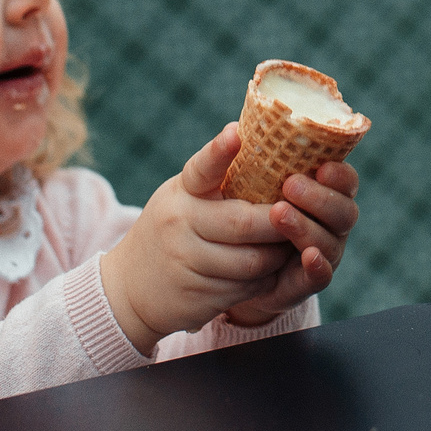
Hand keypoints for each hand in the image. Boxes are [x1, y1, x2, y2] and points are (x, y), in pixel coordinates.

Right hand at [99, 125, 294, 355]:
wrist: (130, 288)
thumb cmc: (171, 230)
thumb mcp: (182, 198)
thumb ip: (215, 180)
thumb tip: (258, 142)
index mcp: (181, 193)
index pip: (201, 168)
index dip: (219, 151)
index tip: (236, 134)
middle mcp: (180, 225)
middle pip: (243, 222)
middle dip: (279, 221)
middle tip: (301, 215)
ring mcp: (187, 262)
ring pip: (252, 260)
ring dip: (278, 255)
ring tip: (288, 245)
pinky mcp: (199, 296)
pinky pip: (247, 287)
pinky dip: (265, 279)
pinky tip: (269, 271)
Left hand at [223, 159, 359, 327]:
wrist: (224, 262)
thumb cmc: (237, 209)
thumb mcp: (237, 184)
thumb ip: (241, 161)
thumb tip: (233, 130)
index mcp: (322, 191)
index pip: (344, 180)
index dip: (339, 173)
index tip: (321, 166)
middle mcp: (329, 222)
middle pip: (343, 210)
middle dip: (319, 197)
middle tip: (289, 185)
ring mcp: (323, 252)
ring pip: (330, 241)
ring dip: (307, 226)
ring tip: (279, 214)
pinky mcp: (306, 281)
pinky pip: (322, 276)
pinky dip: (318, 266)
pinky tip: (307, 256)